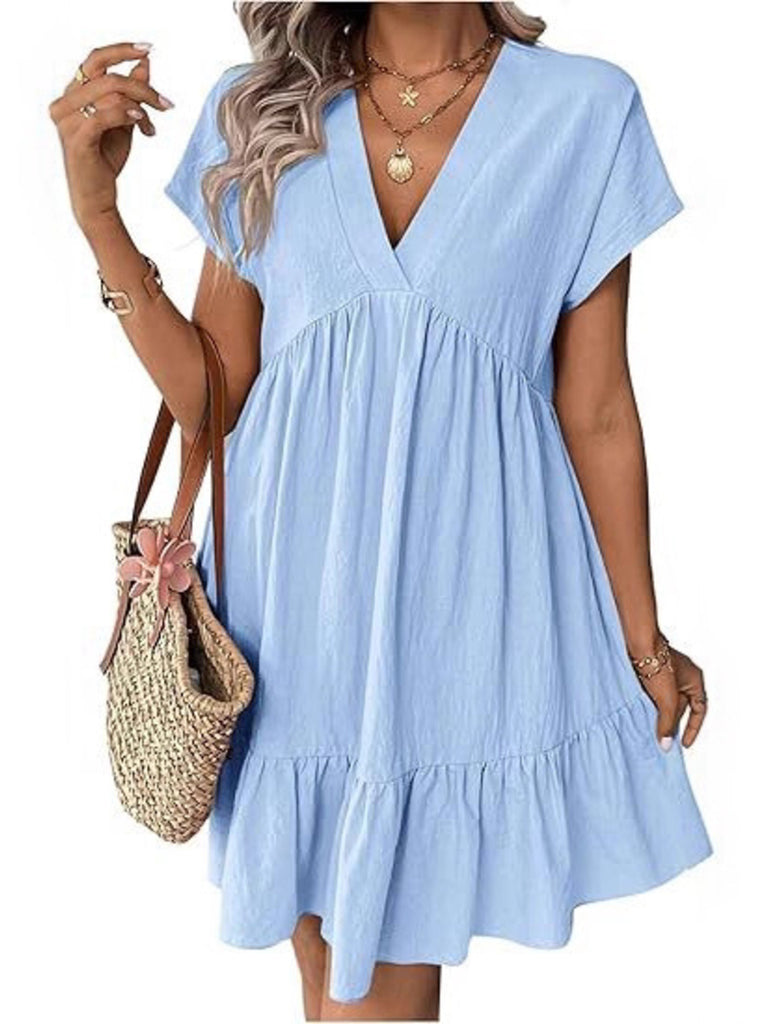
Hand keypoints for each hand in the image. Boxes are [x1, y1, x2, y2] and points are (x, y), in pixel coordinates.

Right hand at [48, 42, 173, 229]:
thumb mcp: (124, 121)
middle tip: (165, 103)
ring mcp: (67, 120)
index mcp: (73, 94)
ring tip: (151, 125)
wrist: (96, 197)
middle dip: (142, 87)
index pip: (95, 60)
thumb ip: (131, 94)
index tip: (148, 50)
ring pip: (109, 93)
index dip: (121, 50)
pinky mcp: (76, 138)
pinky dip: (127, 115)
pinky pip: (105, 115)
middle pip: (108, 76)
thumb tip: (145, 64)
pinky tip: (142, 123)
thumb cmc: (106, 160)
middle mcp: (64, 103)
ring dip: (140, 105)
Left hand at [638, 643, 707, 749]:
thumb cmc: (657, 665)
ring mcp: (666, 672)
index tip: (684, 743)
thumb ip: (667, 723)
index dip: (693, 728)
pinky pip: (652, 694)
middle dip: (671, 722)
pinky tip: (640, 715)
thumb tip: (665, 744)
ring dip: (657, 714)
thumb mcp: (667, 701)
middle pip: (680, 707)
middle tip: (662, 739)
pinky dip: (648, 705)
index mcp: (695, 679)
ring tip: (649, 730)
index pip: (700, 709)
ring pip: (664, 701)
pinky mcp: (649, 672)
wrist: (636, 644)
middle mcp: (682, 675)